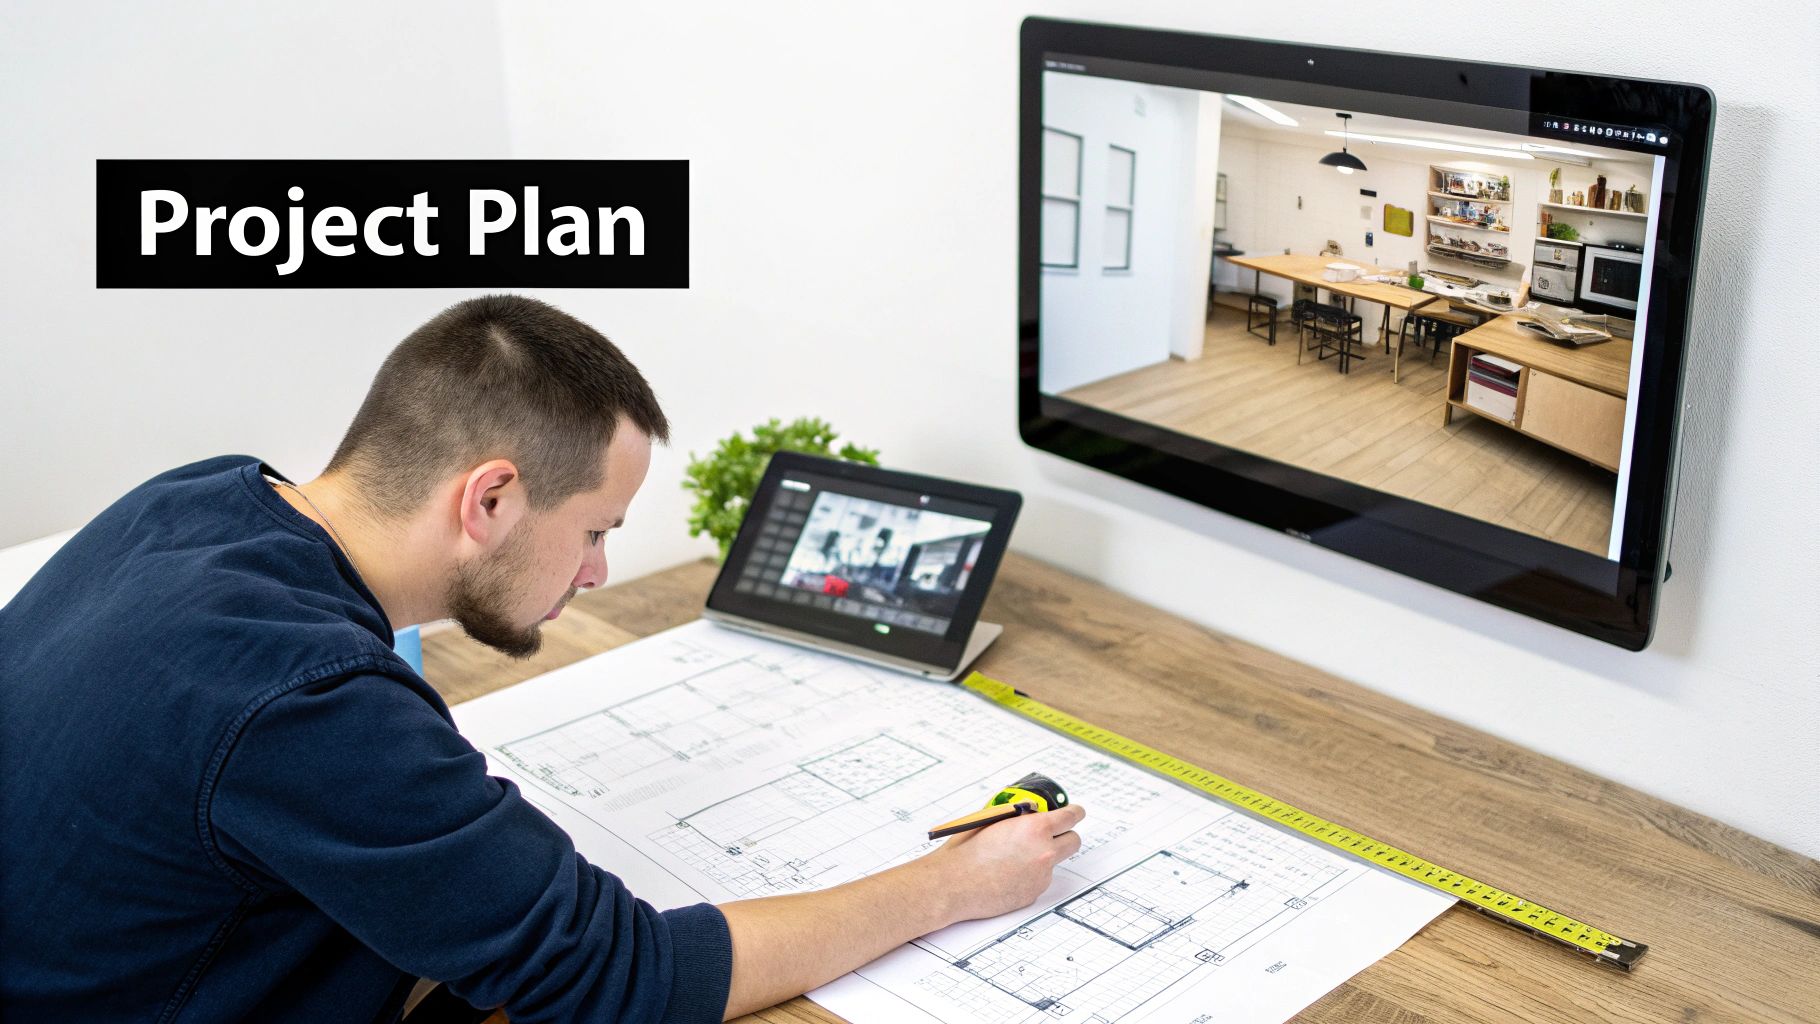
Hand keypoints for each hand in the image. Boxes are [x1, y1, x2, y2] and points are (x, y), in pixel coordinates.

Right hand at [925, 804, 1085, 922]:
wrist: (952, 884)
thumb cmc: (966, 850)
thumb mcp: (993, 819)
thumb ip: (1017, 815)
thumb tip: (1030, 811)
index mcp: (1035, 829)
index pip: (1071, 816)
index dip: (1074, 812)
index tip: (1074, 812)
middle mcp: (1044, 853)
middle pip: (1074, 841)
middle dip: (1065, 835)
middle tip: (1051, 833)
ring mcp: (1041, 877)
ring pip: (1054, 862)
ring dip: (1042, 857)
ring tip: (1012, 857)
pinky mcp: (1033, 894)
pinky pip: (1038, 879)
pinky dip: (1028, 875)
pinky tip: (1006, 874)